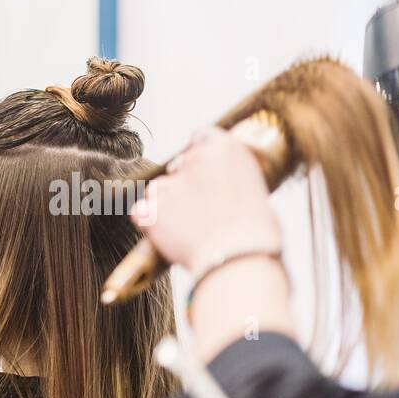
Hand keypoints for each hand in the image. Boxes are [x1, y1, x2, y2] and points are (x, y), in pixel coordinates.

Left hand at [133, 127, 281, 274]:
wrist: (239, 261)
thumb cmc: (256, 234)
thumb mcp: (257, 192)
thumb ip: (232, 182)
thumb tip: (224, 191)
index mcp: (225, 149)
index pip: (201, 137)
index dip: (201, 157)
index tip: (205, 174)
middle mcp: (194, 159)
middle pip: (178, 165)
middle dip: (185, 184)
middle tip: (199, 209)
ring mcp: (169, 184)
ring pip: (158, 189)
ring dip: (167, 204)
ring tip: (187, 228)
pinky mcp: (151, 210)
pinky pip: (141, 212)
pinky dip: (150, 223)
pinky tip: (168, 236)